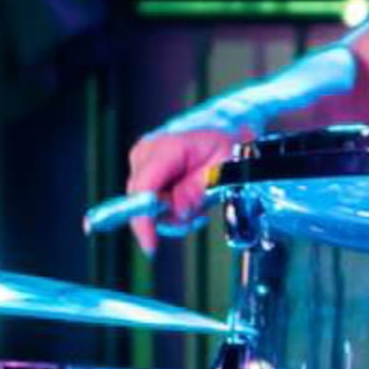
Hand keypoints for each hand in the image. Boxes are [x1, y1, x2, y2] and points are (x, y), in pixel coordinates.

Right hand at [125, 124, 241, 254]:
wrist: (225, 122)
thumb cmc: (226, 138)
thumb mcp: (224, 164)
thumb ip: (200, 189)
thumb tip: (179, 213)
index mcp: (165, 148)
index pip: (142, 191)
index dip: (143, 222)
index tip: (151, 247)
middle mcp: (146, 153)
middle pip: (143, 203)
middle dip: (170, 217)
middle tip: (199, 213)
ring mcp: (142, 161)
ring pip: (146, 206)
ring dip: (172, 213)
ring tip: (199, 200)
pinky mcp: (144, 170)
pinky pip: (151, 200)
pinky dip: (170, 206)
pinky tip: (189, 197)